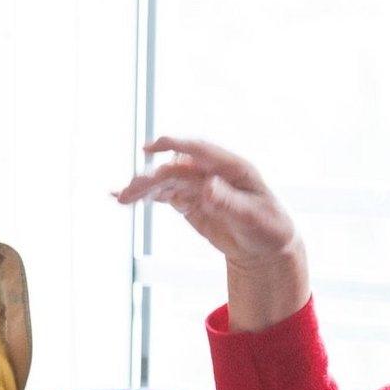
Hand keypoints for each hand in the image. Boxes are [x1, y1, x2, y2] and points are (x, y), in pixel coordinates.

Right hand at [115, 136, 309, 329]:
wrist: (264, 245)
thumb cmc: (268, 228)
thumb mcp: (253, 218)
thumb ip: (229, 203)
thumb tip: (208, 187)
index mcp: (232, 167)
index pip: (200, 150)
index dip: (176, 144)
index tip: (153, 146)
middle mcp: (211, 171)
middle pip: (176, 168)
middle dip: (152, 177)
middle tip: (131, 190)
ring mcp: (197, 185)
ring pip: (165, 181)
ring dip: (143, 187)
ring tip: (121, 197)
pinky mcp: (188, 200)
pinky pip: (163, 194)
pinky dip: (144, 196)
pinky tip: (123, 197)